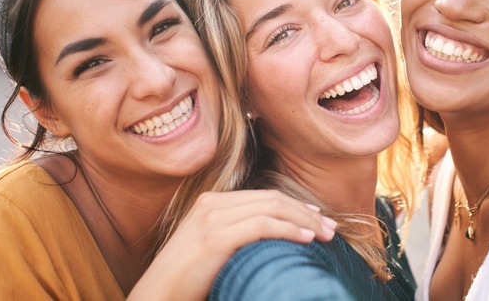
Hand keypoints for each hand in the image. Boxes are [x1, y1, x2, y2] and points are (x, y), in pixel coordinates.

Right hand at [128, 189, 336, 300]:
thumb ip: (238, 234)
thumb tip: (275, 237)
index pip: (265, 197)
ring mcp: (213, 217)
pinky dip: (288, 230)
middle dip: (306, 212)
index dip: (296, 206)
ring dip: (304, 220)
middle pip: (272, 199)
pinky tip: (305, 239)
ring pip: (272, 208)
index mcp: (213, 202)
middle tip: (330, 228)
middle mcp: (213, 203)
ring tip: (324, 234)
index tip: (318, 218)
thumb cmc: (187, 279)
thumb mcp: (214, 248)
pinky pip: (262, 225)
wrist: (158, 294)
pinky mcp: (215, 236)